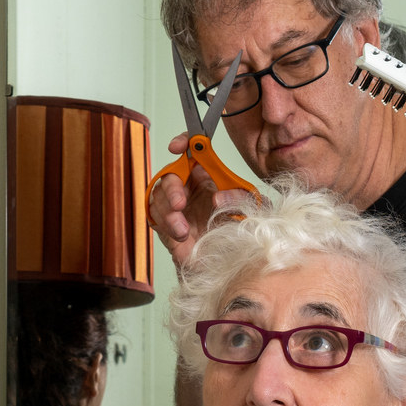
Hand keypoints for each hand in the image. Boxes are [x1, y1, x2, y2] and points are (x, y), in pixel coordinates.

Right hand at [148, 133, 254, 267]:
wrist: (228, 262)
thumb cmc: (238, 233)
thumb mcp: (250, 211)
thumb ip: (241, 198)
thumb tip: (219, 197)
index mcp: (208, 177)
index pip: (193, 151)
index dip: (184, 143)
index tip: (177, 147)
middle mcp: (189, 189)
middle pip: (170, 174)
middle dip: (172, 187)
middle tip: (180, 204)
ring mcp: (175, 207)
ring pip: (158, 197)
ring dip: (168, 213)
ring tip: (183, 230)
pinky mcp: (165, 226)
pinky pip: (155, 218)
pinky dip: (165, 226)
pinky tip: (180, 235)